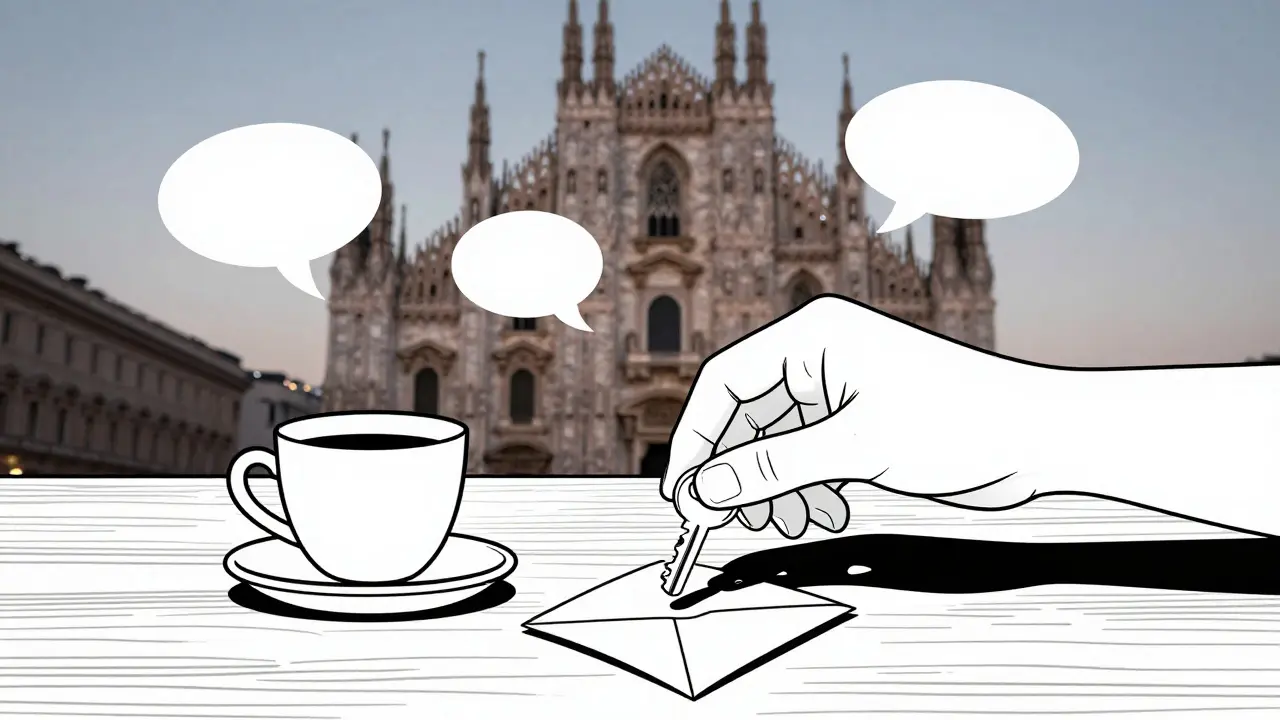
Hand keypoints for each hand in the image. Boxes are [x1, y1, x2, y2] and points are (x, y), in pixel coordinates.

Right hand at [661, 295, 1049, 538]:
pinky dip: (804, 485)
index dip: (696, 440)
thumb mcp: (857, 448)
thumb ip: (774, 467)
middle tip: (726, 520)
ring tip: (792, 523)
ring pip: (775, 440)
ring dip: (774, 486)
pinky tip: (824, 512)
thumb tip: (705, 488)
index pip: (724, 382)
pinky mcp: (858, 415)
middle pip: (746, 415)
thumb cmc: (961, 422)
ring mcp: (839, 384)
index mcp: (813, 335)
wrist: (1036, 435)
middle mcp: (819, 353)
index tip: (682, 493)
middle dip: (738, 472)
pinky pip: (806, 451)